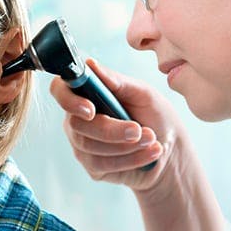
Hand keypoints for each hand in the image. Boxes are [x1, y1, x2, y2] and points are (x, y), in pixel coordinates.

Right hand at [50, 58, 184, 190]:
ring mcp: (82, 144)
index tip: (91, 109)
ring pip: (90, 147)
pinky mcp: (93, 166)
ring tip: (152, 139)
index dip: (68, 100)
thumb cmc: (154, 115)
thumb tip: (89, 63)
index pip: (59, 90)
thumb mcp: (142, 93)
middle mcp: (78, 118)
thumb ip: (115, 80)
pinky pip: (103, 165)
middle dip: (110, 129)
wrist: (170, 149)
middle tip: (139, 130)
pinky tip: (150, 153)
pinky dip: (131, 159)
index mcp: (86, 93)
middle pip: (77, 125)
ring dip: (126, 145)